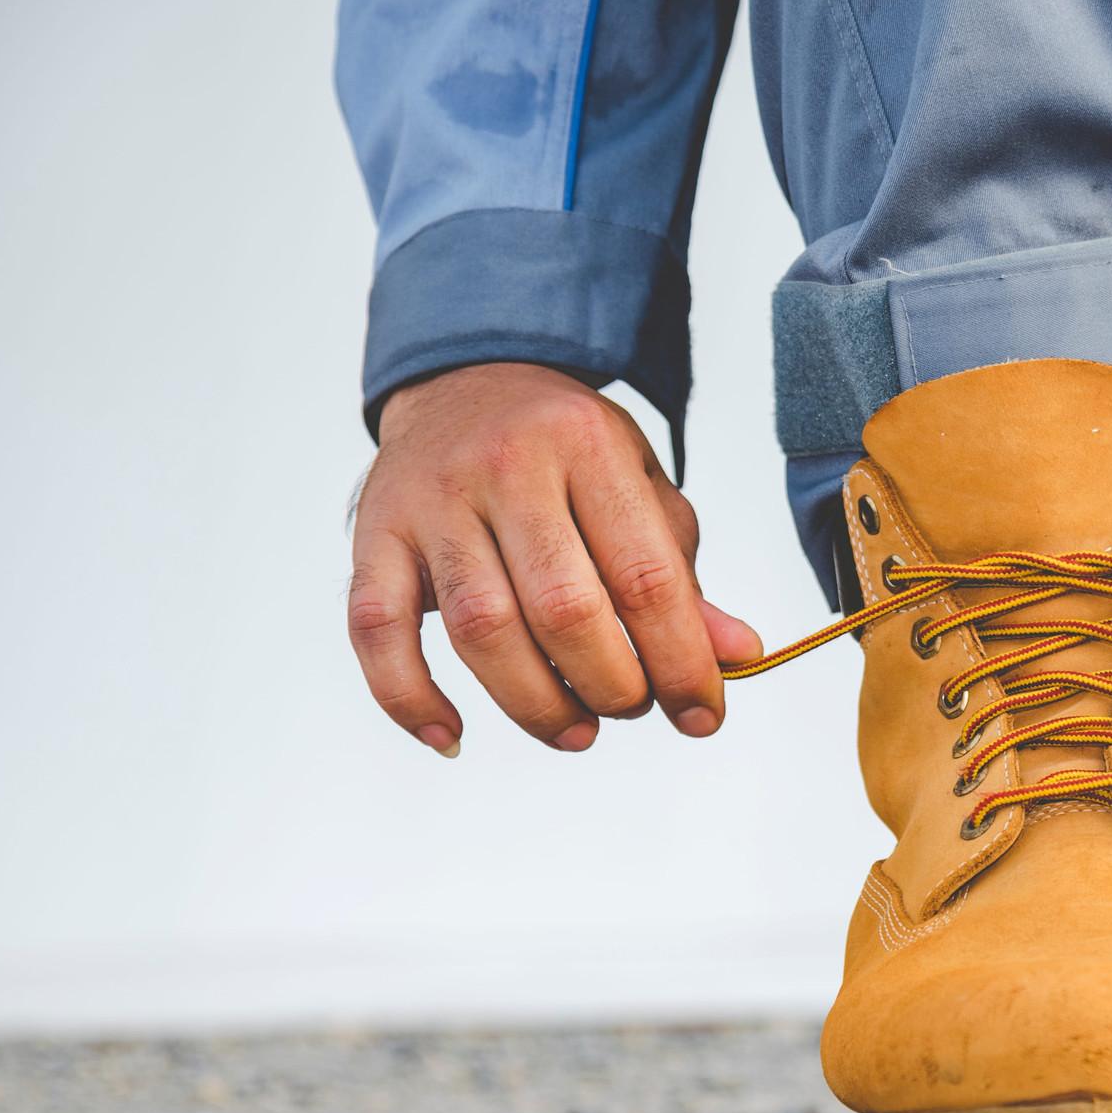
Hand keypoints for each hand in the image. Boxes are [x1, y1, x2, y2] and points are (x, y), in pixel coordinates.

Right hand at [346, 363, 759, 755]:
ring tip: (576, 729)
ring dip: (536, 704)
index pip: (645, 576)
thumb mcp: (639, 489)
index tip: (701, 716)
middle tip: (631, 707)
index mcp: (588, 445)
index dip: (681, 662)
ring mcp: (431, 500)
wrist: (465, 378)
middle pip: (564, 610)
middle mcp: (506, 465)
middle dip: (612, 685)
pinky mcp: (373, 534)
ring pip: (482, 630)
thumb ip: (681, 576)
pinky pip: (377, 631)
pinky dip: (408, 697)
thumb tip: (738, 656)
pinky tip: (451, 734)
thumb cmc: (566, 453)